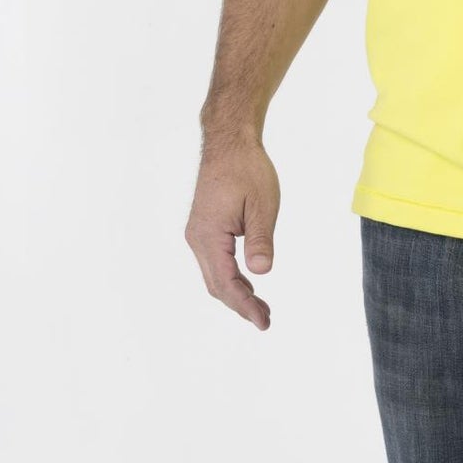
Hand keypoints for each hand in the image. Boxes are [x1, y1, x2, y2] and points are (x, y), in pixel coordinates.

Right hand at [184, 133, 280, 329]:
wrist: (229, 142)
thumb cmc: (247, 168)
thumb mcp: (262, 204)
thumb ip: (260, 239)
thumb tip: (260, 273)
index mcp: (208, 235)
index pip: (226, 282)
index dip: (245, 305)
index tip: (263, 321)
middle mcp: (197, 238)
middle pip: (216, 285)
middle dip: (240, 305)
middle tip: (265, 320)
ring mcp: (198, 233)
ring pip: (214, 275)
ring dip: (235, 292)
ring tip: (260, 307)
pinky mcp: (204, 227)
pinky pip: (215, 261)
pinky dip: (231, 276)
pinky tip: (247, 281)